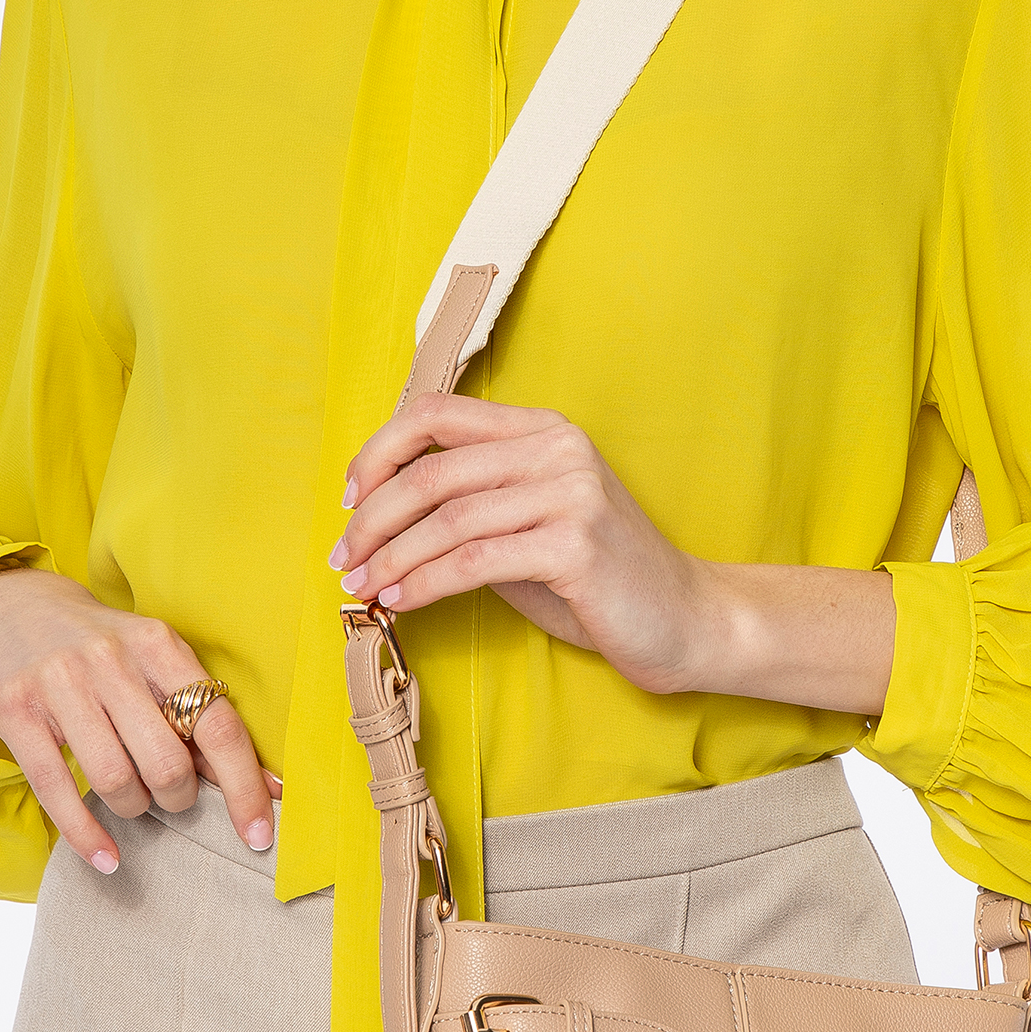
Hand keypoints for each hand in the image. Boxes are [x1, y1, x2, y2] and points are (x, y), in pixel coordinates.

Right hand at [0, 567, 276, 872]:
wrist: (8, 604)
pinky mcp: (14, 708)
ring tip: (131, 800)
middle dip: (178, 798)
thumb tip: (264, 787)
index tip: (259, 835)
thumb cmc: (97, 646)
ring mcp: (59, 681)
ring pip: (115, 780)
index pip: (217, 724)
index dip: (245, 787)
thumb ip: (197, 715)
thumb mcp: (150, 660)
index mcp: (158, 643)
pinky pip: (57, 789)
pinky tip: (105, 855)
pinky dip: (86, 835)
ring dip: (133, 808)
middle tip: (170, 795)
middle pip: (167, 762)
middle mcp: (111, 657)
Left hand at [330, 394, 713, 693]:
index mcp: (541, 429)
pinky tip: (402, 603)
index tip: (349, 499)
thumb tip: (378, 520)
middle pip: (431, 470)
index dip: (379, 451)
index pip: (436, 412)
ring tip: (363, 588)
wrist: (686, 619)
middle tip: (344, 559)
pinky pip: (474, 560)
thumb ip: (470, 507)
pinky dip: (425, 583)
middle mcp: (556, 448)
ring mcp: (570, 492)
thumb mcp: (528, 525)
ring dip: (391, 558)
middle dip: (372, 518)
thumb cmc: (597, 579)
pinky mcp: (576, 544)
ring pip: (446, 519)